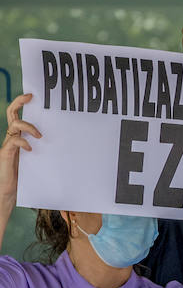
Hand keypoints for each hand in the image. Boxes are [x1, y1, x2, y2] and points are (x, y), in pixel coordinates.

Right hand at [2, 94, 38, 208]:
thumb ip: (48, 149)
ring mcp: (9, 145)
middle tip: (30, 97)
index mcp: (20, 136)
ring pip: (14, 125)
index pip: (18, 114)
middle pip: (12, 113)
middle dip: (19, 102)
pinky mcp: (7, 154)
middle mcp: (13, 137)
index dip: (22, 102)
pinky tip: (31, 149)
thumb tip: (71, 143)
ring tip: (40, 136)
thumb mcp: (41, 159)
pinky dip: (23, 142)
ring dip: (28, 126)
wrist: (12, 192)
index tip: (33, 95)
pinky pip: (13, 141)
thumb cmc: (29, 175)